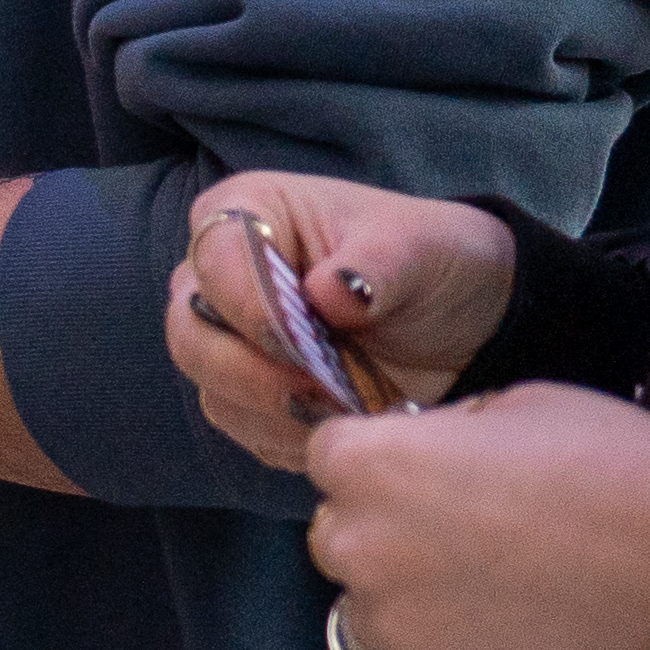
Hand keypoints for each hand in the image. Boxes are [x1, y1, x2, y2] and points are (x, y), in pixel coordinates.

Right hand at [169, 177, 521, 477]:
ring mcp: (227, 341)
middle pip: (190, 334)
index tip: (304, 338)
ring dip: (278, 410)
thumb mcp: (419, 248)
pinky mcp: (244, 395)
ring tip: (348, 407)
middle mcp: (220, 278)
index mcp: (248, 214)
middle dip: (251, 372)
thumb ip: (377, 264)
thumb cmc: (428, 260)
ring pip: (212, 388)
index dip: (251, 304)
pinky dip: (291, 434)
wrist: (459, 318)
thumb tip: (330, 293)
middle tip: (320, 389)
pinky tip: (340, 419)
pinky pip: (244, 427)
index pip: (215, 257)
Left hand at [295, 386, 649, 649]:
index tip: (425, 471)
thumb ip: (443, 431)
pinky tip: (520, 631)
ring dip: (412, 599)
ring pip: (371, 610)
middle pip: (338, 537)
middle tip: (468, 535)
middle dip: (384, 531)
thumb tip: (420, 449)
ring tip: (499, 589)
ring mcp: (391, 626)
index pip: (328, 457)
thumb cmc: (618, 466)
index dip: (378, 461)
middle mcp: (357, 547)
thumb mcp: (519, 405)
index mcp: (370, 466)